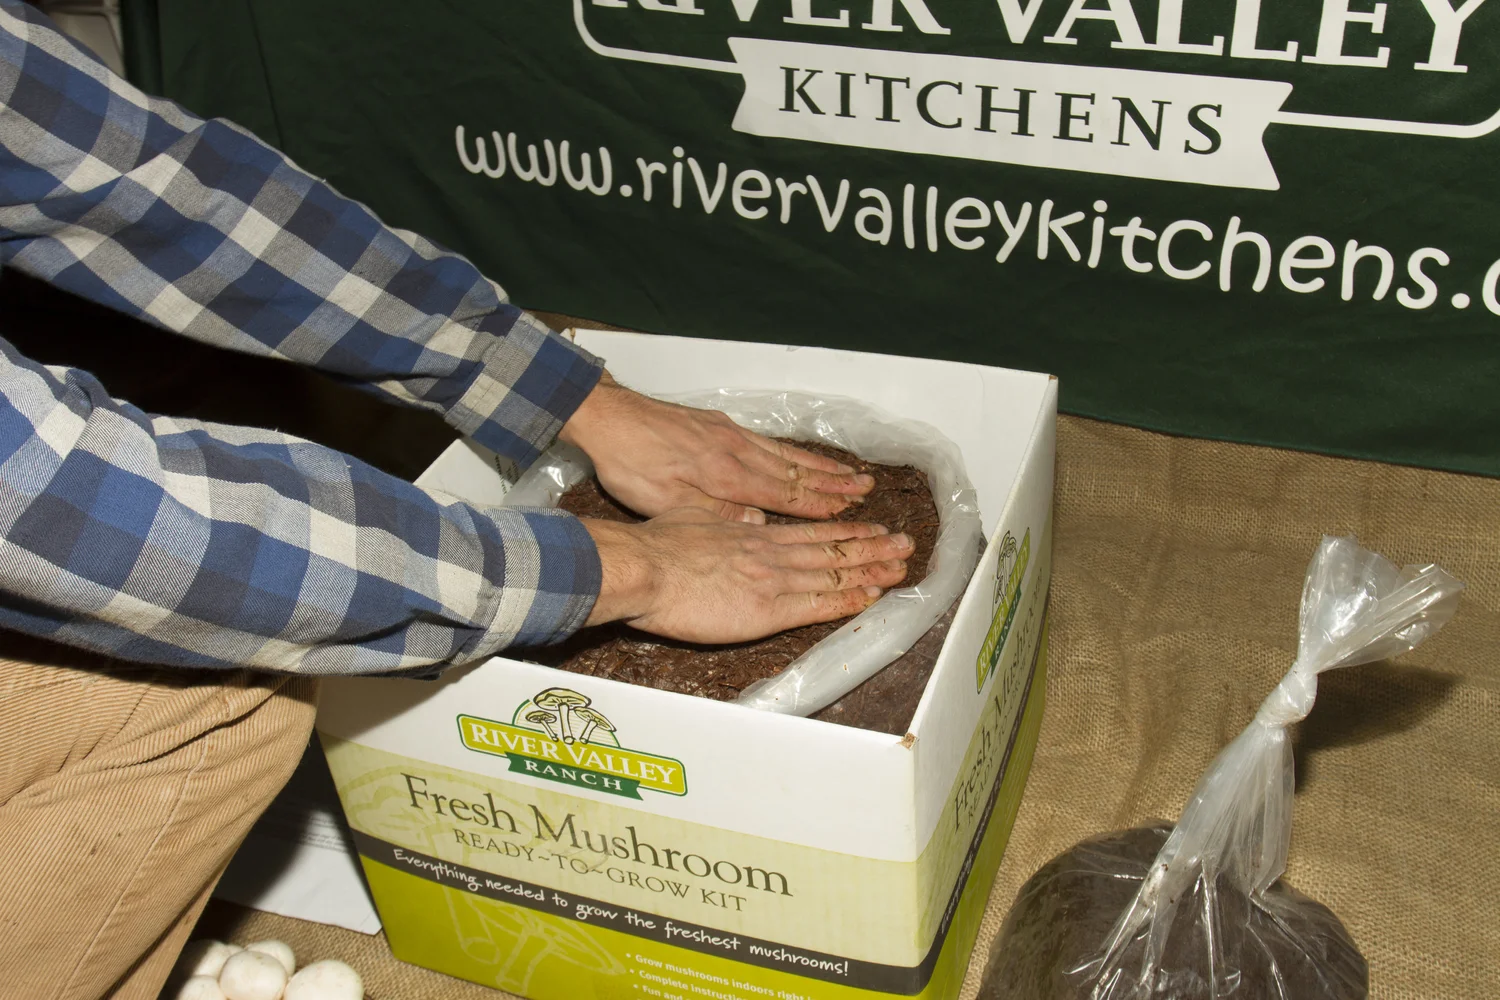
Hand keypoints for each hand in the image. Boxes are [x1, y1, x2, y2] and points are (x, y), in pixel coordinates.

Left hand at [558, 373, 873, 522]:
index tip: (851, 510)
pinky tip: (795, 454)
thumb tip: (757, 521)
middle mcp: (736, 451)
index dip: (820, 504)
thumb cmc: (631, 465)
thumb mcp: (668, 502)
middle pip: (793, 470)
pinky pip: (765, 440)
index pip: (785, 493)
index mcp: (727, 476)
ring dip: (818, 464)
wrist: (609, 418)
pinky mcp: (716, 424)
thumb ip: (716, 513)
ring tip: (846, 470)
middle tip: (866, 487)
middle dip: (832, 481)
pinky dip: (789, 450)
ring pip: (783, 453)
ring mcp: (728, 434)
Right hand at [582, 508, 914, 642]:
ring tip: (901, 568)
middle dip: (872, 547)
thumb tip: (749, 519)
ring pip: (833, 573)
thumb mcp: (694, 516)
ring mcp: (772, 579)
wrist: (643, 568)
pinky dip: (847, 600)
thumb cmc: (657, 546)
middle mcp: (771, 553)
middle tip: (905, 545)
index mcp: (753, 533)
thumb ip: (726, 520)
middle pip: (832, 549)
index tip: (871, 528)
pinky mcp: (767, 609)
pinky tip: (870, 597)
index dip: (845, 531)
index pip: (811, 533)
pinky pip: (817, 605)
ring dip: (871, 571)